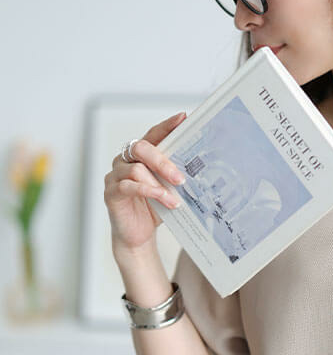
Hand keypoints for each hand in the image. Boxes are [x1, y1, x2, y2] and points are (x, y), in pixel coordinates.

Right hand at [103, 112, 186, 254]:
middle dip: (163, 161)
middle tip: (180, 178)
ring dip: (159, 184)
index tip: (183, 118)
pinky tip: (164, 200)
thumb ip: (175, 177)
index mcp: (140, 156)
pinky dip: (149, 192)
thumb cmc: (153, 210)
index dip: (167, 126)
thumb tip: (199, 170)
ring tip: (175, 199)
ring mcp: (115, 175)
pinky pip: (129, 186)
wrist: (139, 236)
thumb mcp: (168, 190)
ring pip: (136, 169)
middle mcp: (125, 161)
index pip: (153, 135)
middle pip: (141, 148)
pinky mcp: (111, 192)